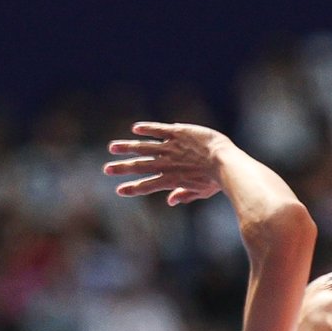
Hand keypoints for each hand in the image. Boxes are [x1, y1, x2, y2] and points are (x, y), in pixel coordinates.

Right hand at [104, 122, 229, 205]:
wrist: (225, 162)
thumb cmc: (217, 179)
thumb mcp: (201, 192)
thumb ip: (184, 195)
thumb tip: (170, 201)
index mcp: (171, 179)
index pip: (147, 185)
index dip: (133, 188)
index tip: (119, 191)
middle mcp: (167, 164)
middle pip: (140, 166)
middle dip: (122, 168)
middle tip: (106, 169)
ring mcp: (171, 148)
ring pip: (144, 147)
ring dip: (127, 147)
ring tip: (112, 147)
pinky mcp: (178, 133)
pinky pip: (159, 130)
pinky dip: (147, 129)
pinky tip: (135, 128)